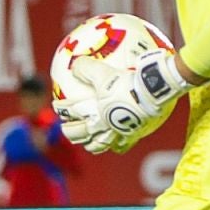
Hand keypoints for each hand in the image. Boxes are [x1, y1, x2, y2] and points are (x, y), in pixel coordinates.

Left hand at [55, 49, 190, 153]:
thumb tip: (75, 63)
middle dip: (71, 132)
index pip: (72, 112)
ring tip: (88, 143)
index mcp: (94, 113)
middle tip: (66, 128)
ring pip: (99, 145)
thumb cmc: (127, 85)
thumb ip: (87, 68)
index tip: (57, 105)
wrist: (152, 95)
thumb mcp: (104, 73)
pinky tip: (116, 145)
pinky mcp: (133, 136)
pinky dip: (116, 146)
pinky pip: (122, 146)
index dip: (62, 109)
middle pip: (81, 134)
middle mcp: (103, 127)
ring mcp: (117, 134)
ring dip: (91, 144)